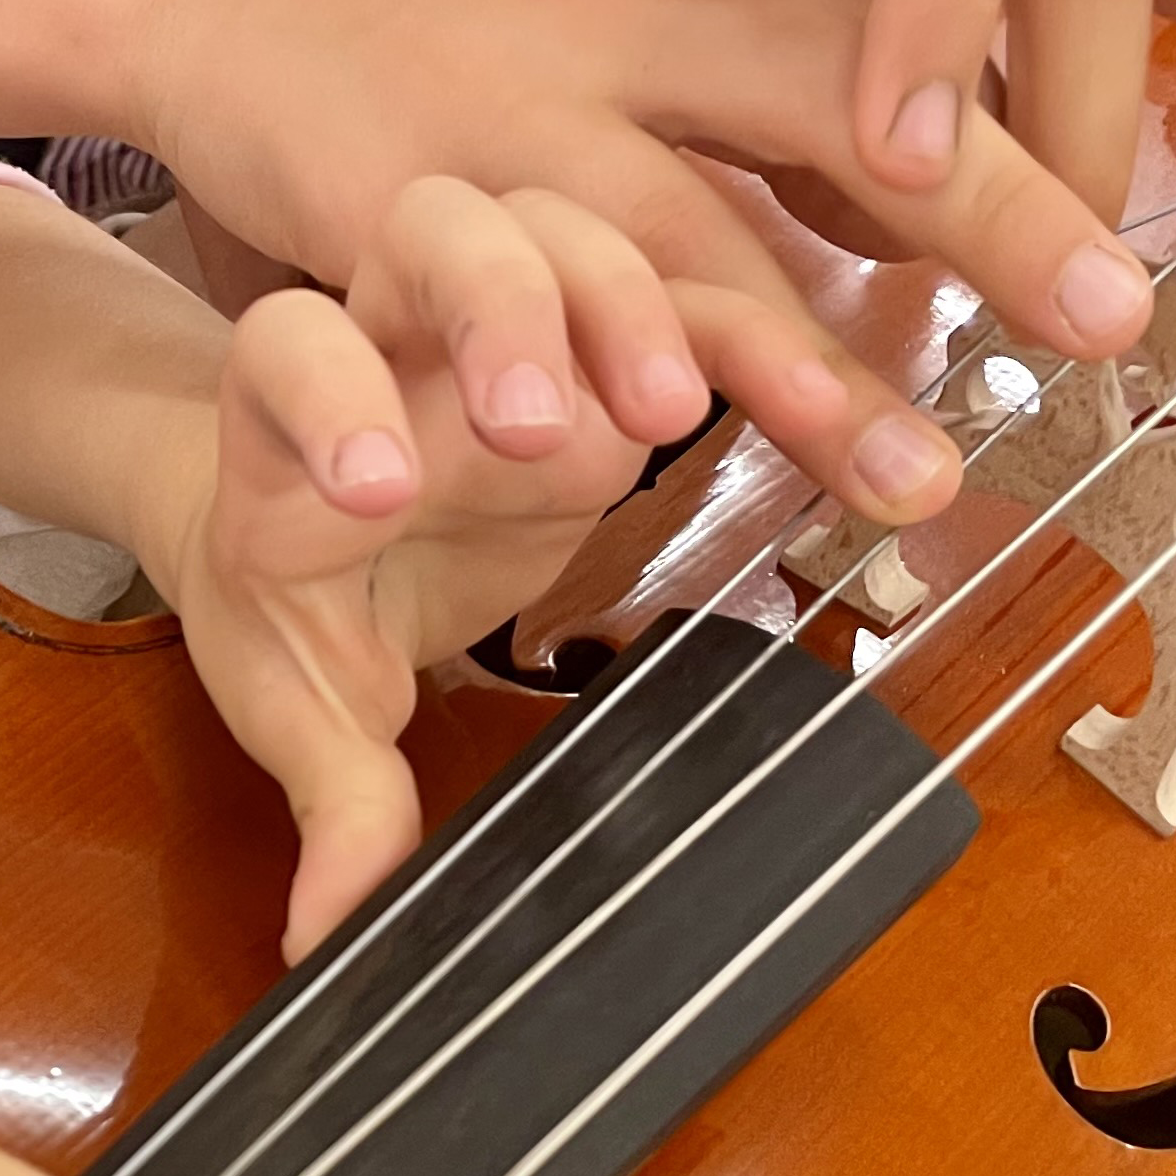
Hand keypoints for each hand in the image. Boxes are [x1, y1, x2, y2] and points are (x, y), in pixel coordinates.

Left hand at [138, 178, 947, 960]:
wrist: (331, 491)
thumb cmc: (297, 587)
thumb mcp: (297, 693)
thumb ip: (333, 798)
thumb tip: (329, 939)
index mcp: (290, 417)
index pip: (288, 356)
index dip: (329, 399)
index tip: (382, 491)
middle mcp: (403, 333)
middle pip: (441, 236)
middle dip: (504, 314)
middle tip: (549, 428)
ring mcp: (522, 319)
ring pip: (581, 240)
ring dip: (645, 316)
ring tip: (687, 415)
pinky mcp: (624, 343)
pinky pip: (717, 321)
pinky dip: (796, 374)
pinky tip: (888, 460)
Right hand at [142, 0, 1163, 362]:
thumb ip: (774, 83)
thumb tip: (923, 183)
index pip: (913, 53)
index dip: (1035, 155)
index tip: (1138, 271)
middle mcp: (644, 24)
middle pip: (850, 107)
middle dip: (995, 216)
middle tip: (1108, 329)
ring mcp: (521, 104)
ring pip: (683, 229)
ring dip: (800, 363)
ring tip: (907, 485)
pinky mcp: (392, 181)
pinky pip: (480, 281)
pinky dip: (531, 358)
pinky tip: (604, 439)